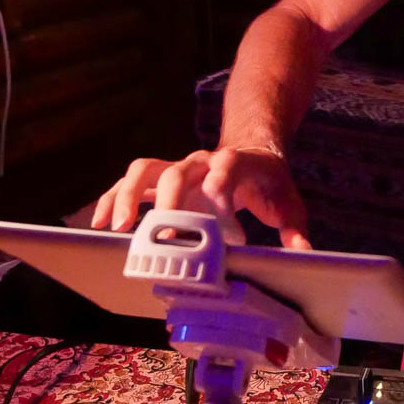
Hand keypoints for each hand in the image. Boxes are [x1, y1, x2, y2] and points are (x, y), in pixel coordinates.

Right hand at [89, 148, 312, 250]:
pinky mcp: (160, 178)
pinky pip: (129, 184)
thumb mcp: (288, 201)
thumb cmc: (269, 181)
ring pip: (144, 171)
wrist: (252, 150)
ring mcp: (176, 168)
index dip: (220, 187)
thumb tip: (304, 253)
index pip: (226, 167)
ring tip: (117, 228)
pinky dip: (111, 200)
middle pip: (177, 172)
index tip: (217, 215)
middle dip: (167, 204)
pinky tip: (99, 225)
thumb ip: (294, 227)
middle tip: (163, 235)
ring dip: (128, 197)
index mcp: (235, 162)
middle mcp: (200, 161)